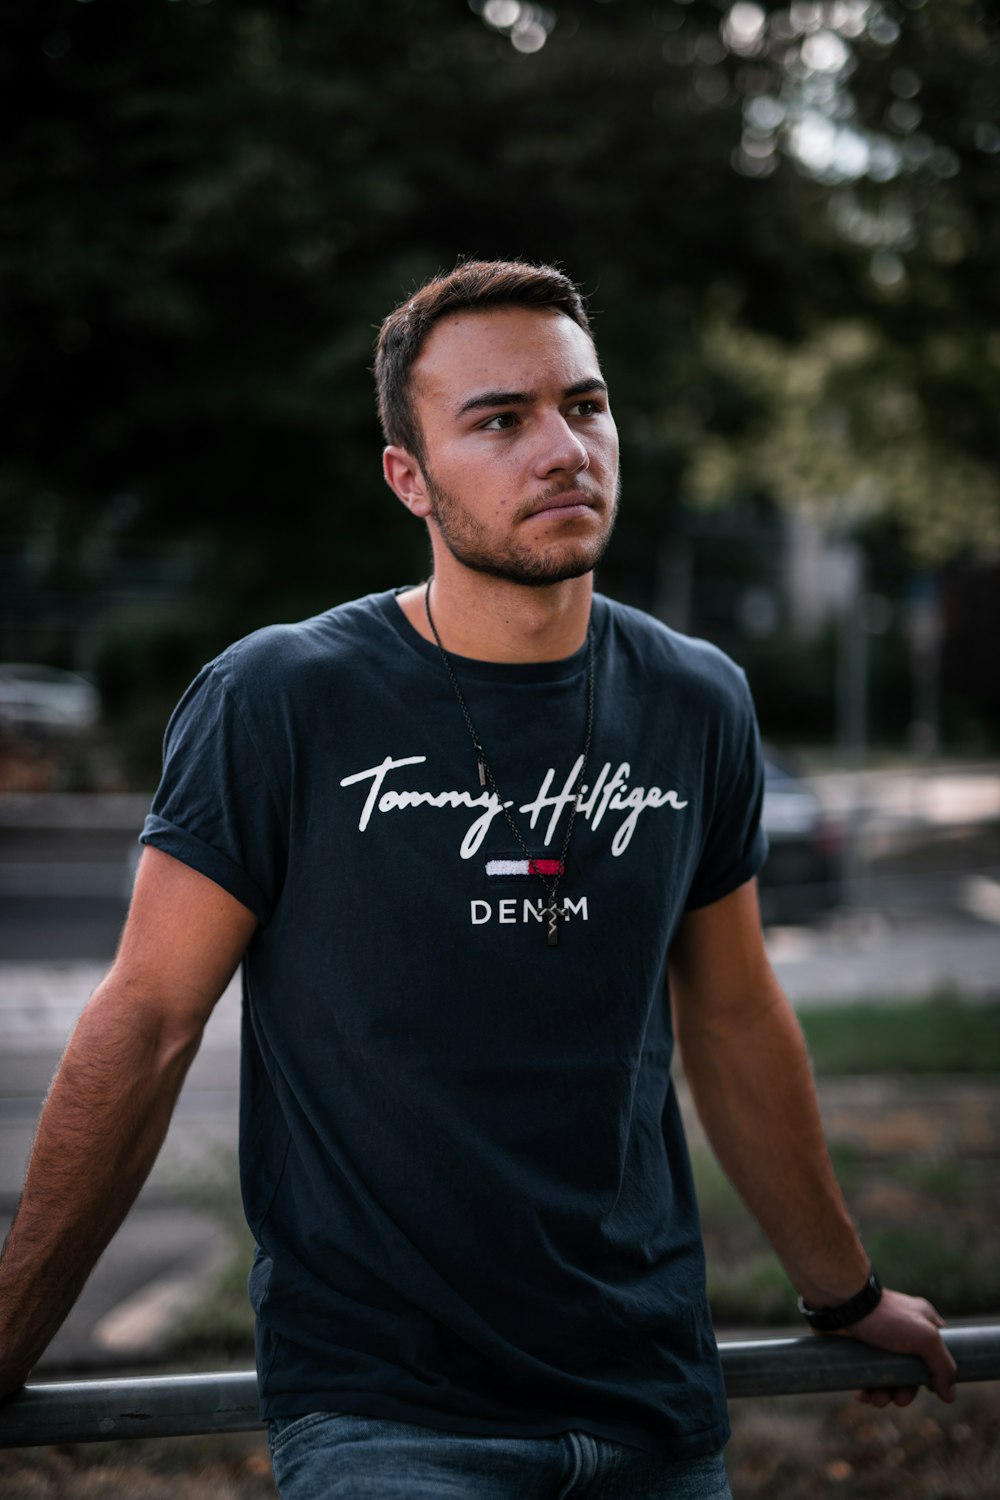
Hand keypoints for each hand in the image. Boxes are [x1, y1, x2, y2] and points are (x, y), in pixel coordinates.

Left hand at [842, 1287, 956, 1407]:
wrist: (842, 1303)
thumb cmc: (886, 1316)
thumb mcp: (925, 1338)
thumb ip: (943, 1366)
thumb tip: (949, 1395)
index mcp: (922, 1323)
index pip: (936, 1354)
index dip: (934, 1374)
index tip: (928, 1388)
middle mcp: (901, 1332)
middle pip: (910, 1372)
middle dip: (905, 1391)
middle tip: (898, 1399)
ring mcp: (878, 1341)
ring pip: (887, 1377)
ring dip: (884, 1395)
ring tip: (877, 1399)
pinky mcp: (857, 1349)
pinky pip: (865, 1376)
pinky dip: (866, 1389)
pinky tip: (863, 1395)